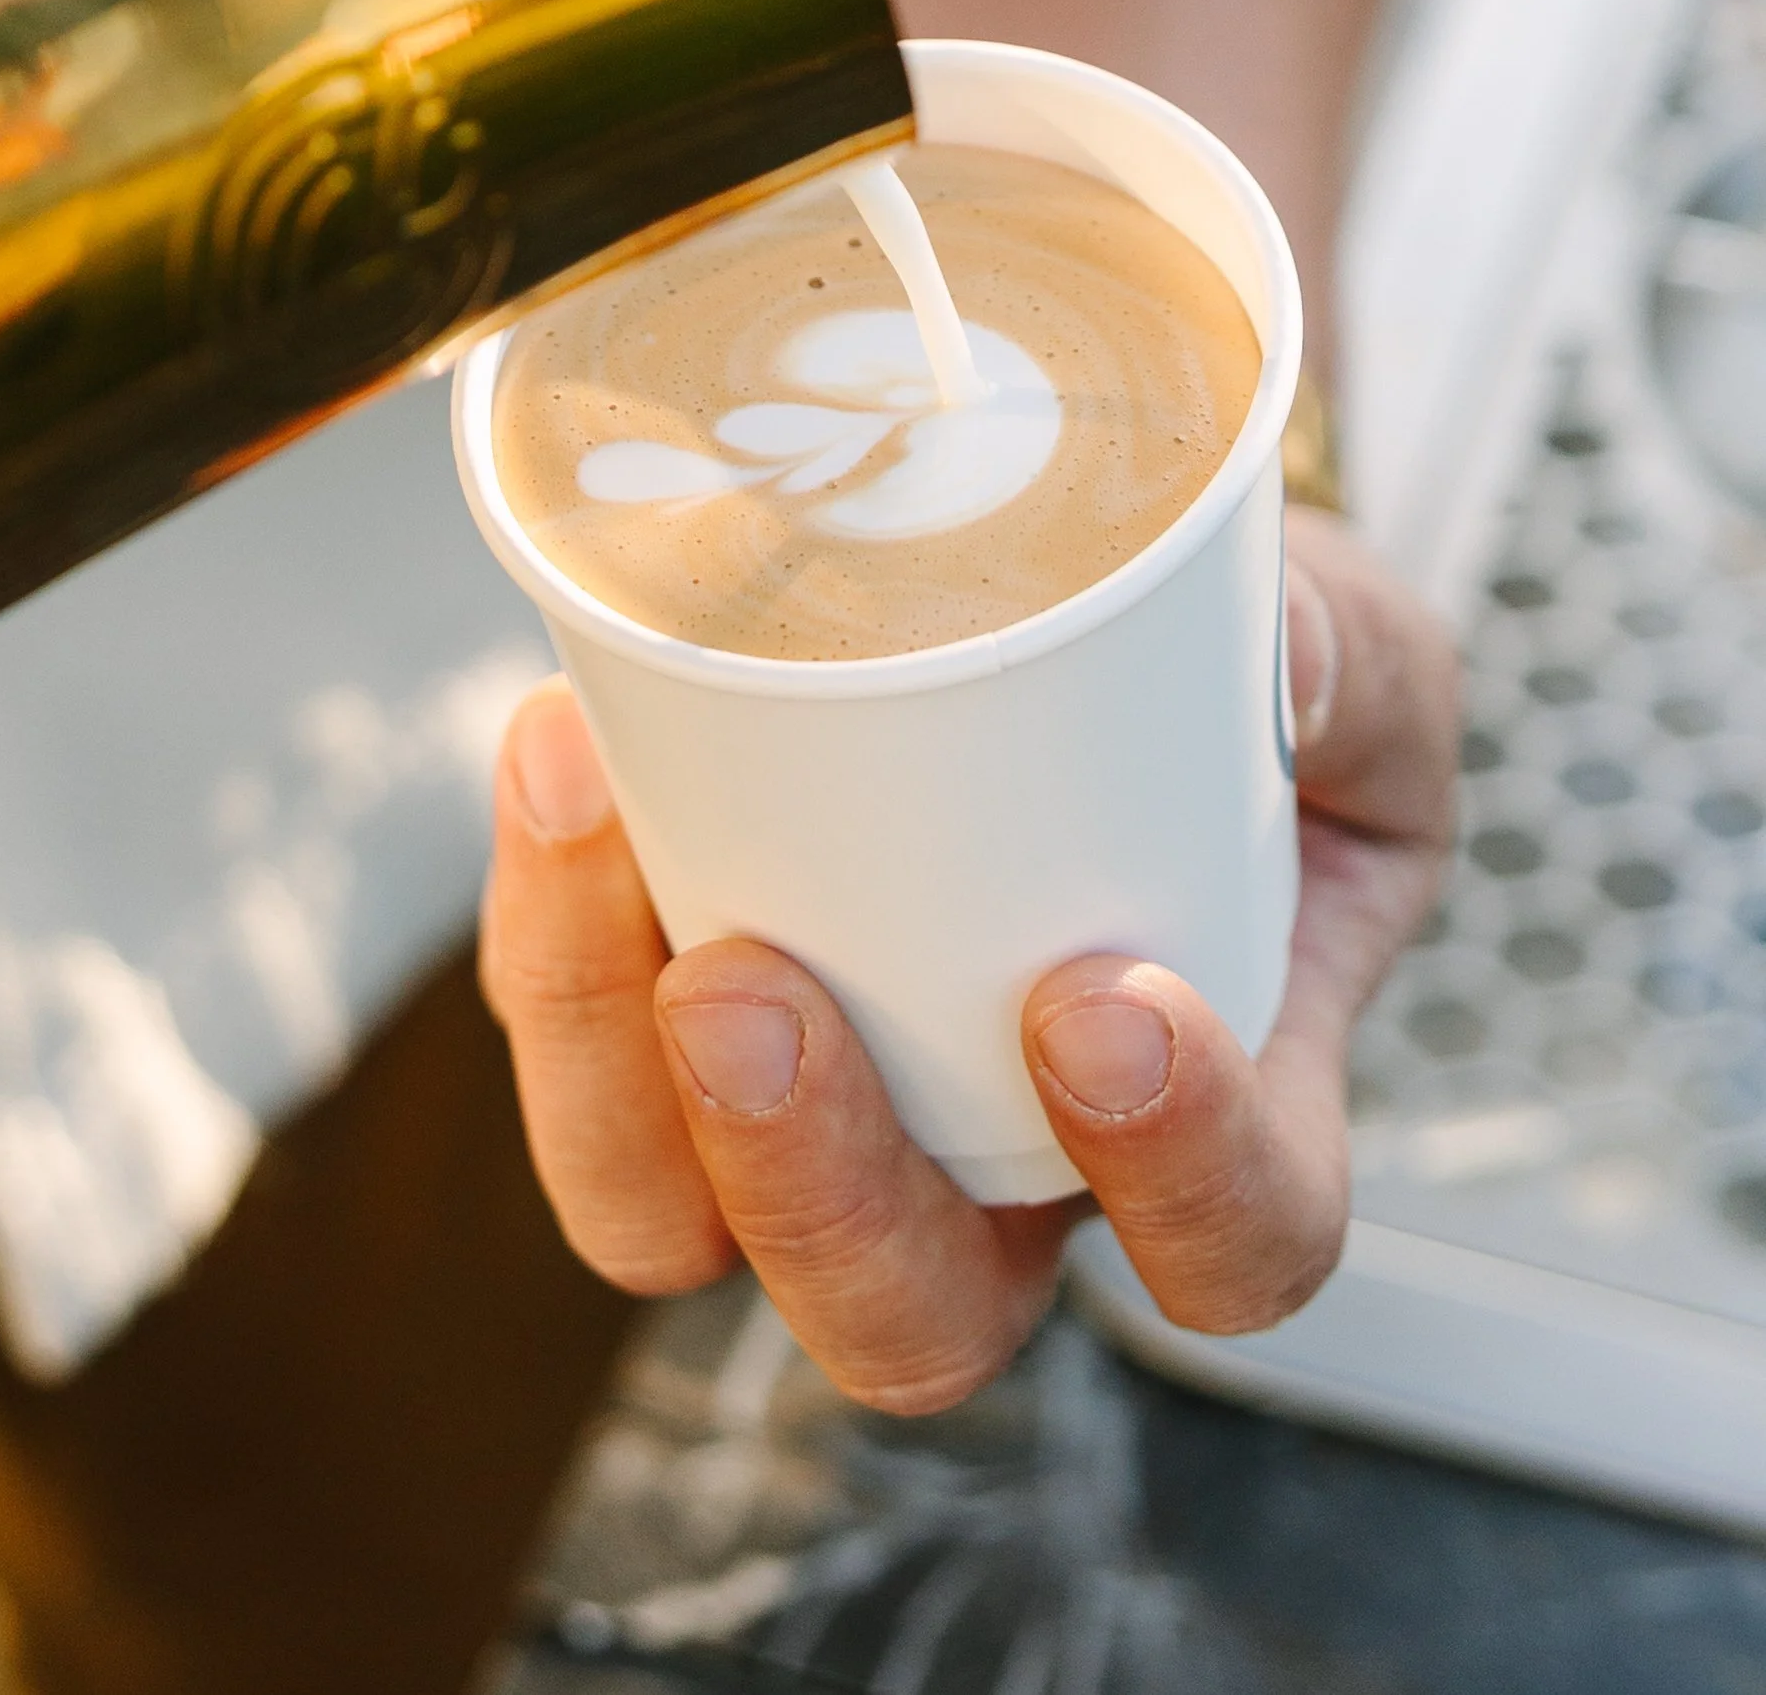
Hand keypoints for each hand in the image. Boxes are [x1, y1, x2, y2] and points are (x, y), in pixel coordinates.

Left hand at [480, 509, 1456, 1410]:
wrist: (1077, 583)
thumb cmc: (1245, 672)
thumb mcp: (1347, 656)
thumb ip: (1337, 666)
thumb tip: (1272, 649)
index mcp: (1207, 1109)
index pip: (1232, 1250)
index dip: (1178, 1181)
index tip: (1102, 1002)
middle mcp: (997, 1152)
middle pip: (902, 1314)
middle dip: (812, 1187)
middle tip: (753, 995)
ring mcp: (821, 1086)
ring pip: (676, 1214)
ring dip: (610, 1063)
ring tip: (596, 820)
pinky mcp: (667, 984)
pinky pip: (581, 1027)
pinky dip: (550, 906)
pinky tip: (565, 738)